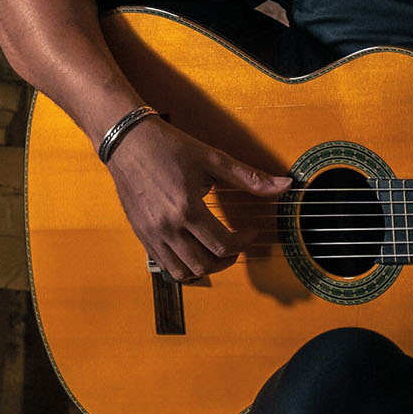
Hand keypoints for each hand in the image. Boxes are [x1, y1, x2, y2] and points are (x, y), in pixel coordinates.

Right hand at [104, 116, 291, 280]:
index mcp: (186, 208)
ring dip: (205, 268)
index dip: (244, 242)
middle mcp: (166, 227)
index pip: (222, 245)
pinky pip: (165, 265)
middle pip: (204, 265)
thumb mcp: (213, 158)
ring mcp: (151, 234)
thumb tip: (284, 185)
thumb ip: (250, 178)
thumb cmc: (169, 146)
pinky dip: (183, 266)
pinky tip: (195, 249)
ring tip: (218, 252)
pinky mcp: (141, 235)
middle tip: (238, 245)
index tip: (251, 231)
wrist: (128, 141)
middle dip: (228, 260)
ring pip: (182, 272)